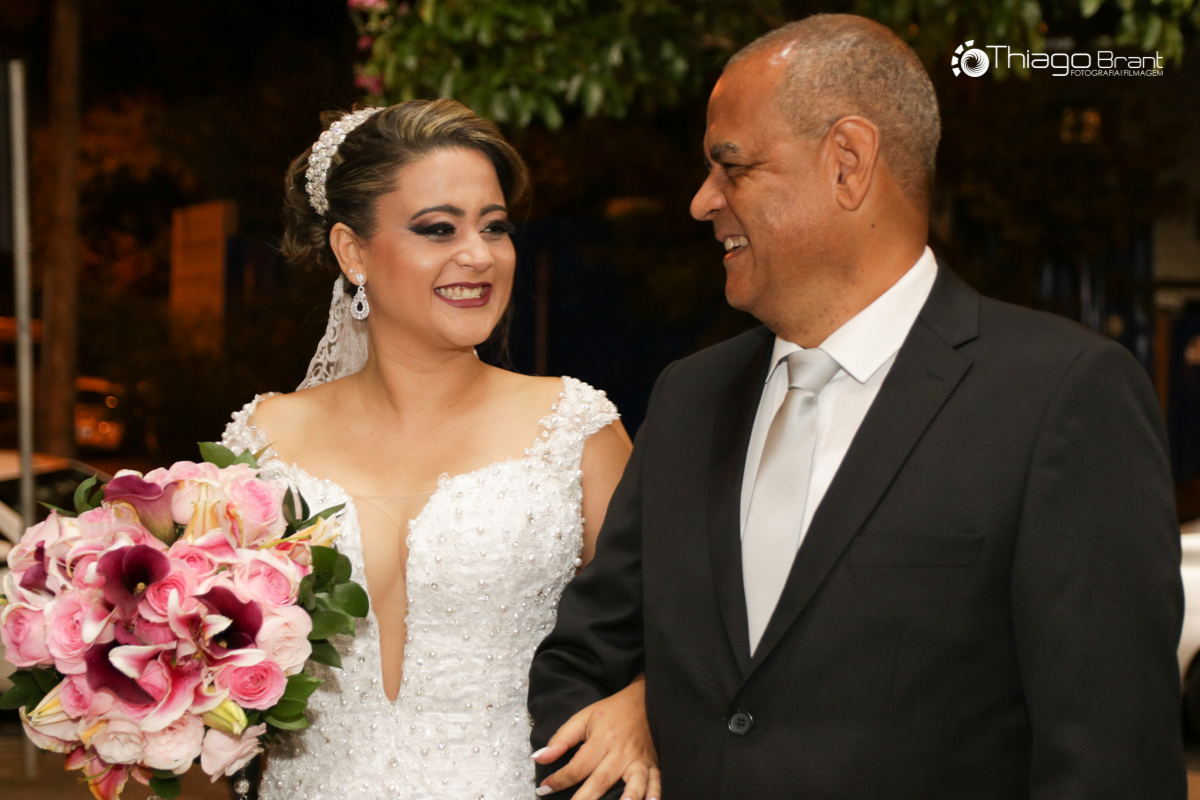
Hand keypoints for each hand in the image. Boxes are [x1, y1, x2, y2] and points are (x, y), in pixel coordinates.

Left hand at [532, 674, 659, 799]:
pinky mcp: (654, 764)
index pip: (577, 766)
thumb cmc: (611, 712)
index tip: (542, 789)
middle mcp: (621, 752)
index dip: (558, 780)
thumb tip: (538, 758)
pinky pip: (657, 781)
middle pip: (601, 780)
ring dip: (629, 797)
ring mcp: (640, 759)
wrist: (644, 699)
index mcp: (602, 739)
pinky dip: (655, 793)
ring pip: (634, 783)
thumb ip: (561, 739)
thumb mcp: (583, 718)